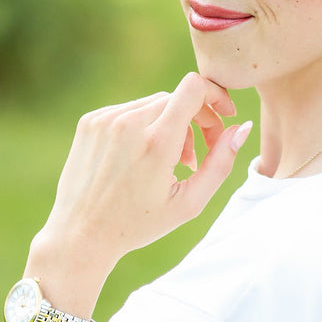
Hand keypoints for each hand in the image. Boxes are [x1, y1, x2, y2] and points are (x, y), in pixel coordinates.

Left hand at [31, 73, 250, 292]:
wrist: (81, 234)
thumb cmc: (139, 224)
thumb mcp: (189, 202)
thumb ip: (221, 163)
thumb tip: (241, 128)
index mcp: (156, 142)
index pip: (194, 88)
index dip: (216, 96)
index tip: (223, 117)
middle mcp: (128, 123)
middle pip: (177, 99)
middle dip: (194, 121)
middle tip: (191, 159)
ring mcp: (105, 120)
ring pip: (153, 104)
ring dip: (168, 126)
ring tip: (166, 164)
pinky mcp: (90, 121)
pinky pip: (128, 111)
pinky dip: (142, 128)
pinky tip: (139, 160)